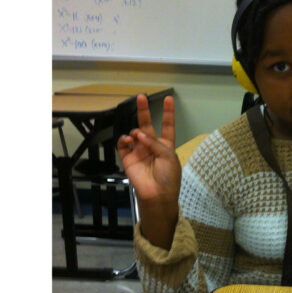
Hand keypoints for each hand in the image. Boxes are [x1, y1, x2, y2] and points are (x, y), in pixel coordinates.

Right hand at [116, 94, 178, 248]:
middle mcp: (151, 146)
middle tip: (141, 97)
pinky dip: (123, 140)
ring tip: (137, 136)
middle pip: (147, 125)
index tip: (169, 99)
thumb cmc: (168, 177)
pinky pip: (122, 145)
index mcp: (165, 146)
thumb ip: (155, 142)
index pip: (167, 126)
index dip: (168, 113)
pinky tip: (128, 140)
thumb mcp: (168, 156)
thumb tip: (139, 134)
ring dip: (135, 131)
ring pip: (134, 134)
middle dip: (144, 111)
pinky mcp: (128, 159)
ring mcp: (139, 152)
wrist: (157, 195)